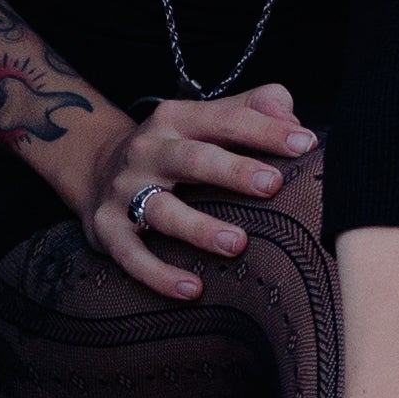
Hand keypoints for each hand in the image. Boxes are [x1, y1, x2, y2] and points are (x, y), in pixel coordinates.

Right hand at [78, 85, 315, 298]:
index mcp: (177, 120)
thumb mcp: (204, 119)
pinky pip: (132, 254)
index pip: (225, 119)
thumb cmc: (172, 148)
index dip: (265, 130)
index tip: (304, 144)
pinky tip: (192, 288)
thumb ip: (252, 108)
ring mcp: (125, 190)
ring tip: (237, 244)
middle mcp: (148, 150)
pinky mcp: (107, 228)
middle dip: (232, 171)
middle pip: (192, 159)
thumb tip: (293, 121)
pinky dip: (158, 274)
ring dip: (199, 228)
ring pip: (162, 210)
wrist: (93, 170)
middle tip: (272, 184)